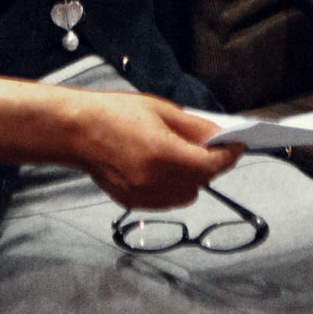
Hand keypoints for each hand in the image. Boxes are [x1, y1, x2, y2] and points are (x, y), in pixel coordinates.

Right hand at [70, 92, 238, 209]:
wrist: (76, 131)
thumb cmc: (112, 114)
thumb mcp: (160, 110)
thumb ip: (193, 128)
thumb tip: (217, 137)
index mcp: (163, 154)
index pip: (211, 165)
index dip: (229, 156)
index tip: (237, 146)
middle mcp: (154, 181)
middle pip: (201, 182)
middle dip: (210, 165)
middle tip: (209, 146)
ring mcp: (143, 196)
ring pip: (186, 196)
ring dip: (193, 179)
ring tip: (182, 157)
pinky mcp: (133, 203)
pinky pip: (166, 200)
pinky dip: (172, 187)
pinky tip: (162, 168)